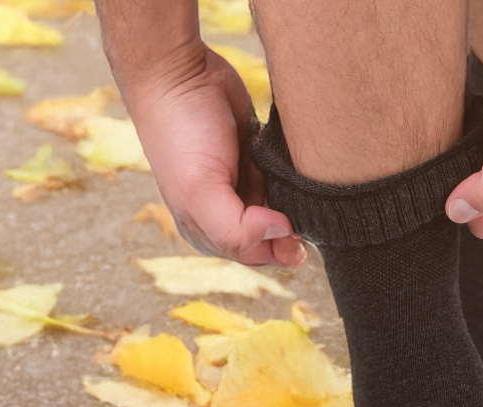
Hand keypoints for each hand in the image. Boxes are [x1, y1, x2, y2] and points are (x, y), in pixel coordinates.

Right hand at [123, 45, 304, 266]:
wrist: (181, 74)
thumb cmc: (181, 133)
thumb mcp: (200, 190)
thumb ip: (236, 229)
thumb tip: (282, 235)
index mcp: (206, 229)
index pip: (255, 256)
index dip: (277, 246)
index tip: (288, 224)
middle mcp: (227, 212)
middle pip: (275, 239)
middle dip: (291, 231)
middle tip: (302, 211)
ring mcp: (245, 186)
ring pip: (285, 212)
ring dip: (298, 208)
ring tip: (299, 189)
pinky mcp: (260, 162)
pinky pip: (288, 184)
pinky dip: (298, 184)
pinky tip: (301, 175)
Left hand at [445, 14, 482, 238]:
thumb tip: (457, 213)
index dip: (474, 200)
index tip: (476, 166)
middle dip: (472, 185)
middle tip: (480, 147)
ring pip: (476, 189)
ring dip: (467, 169)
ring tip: (479, 136)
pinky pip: (476, 167)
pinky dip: (467, 153)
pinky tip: (475, 131)